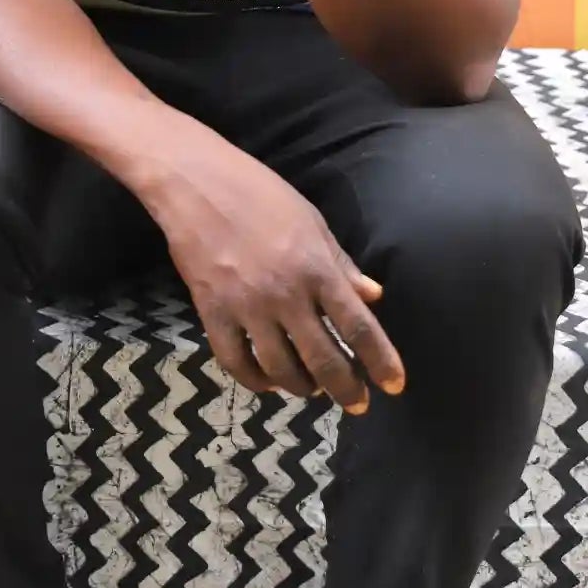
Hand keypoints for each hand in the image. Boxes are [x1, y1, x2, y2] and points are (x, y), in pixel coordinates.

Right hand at [143, 125, 405, 413]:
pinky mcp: (212, 313)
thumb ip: (341, 263)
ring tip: (313, 389)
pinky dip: (255, 381)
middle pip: (324, 359)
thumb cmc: (258, 192)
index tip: (394, 386)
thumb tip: (374, 295)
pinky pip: (236, 362)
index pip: (358, 327)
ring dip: (303, 388)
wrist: (193, 182)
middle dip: (347, 390)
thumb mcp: (311, 220)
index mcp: (315, 267)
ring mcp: (246, 307)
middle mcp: (285, 294)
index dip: (381, 361)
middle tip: (357, 404)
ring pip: (281, 370)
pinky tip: (268, 382)